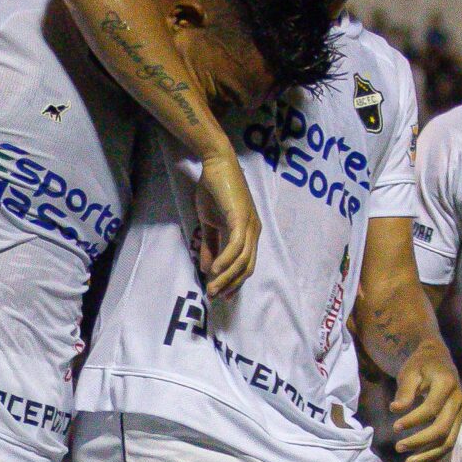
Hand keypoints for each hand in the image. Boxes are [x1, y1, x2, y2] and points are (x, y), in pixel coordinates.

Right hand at [191, 151, 258, 297]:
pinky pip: (235, 247)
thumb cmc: (213, 190)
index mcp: (249, 232)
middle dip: (230, 285)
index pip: (246, 264)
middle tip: (214, 297)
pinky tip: (214, 271)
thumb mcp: (209, 223)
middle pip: (246, 267)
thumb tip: (207, 269)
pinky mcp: (240, 219)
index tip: (220, 294)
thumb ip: (210, 246)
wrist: (215, 164)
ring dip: (225, 278)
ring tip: (211, 288)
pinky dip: (225, 261)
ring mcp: (249, 225)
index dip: (234, 281)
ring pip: (241, 261)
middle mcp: (254, 231)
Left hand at [387, 340, 461, 461]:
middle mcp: (458, 401)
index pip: (431, 409)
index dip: (413, 420)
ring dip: (429, 455)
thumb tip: (396, 410)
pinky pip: (450, 441)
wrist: (438, 358)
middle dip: (420, 442)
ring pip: (449, 441)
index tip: (394, 427)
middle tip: (398, 448)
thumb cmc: (421, 365)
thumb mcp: (410, 372)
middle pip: (442, 429)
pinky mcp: (458, 421)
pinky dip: (435, 454)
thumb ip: (405, 391)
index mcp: (447, 385)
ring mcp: (461, 413)